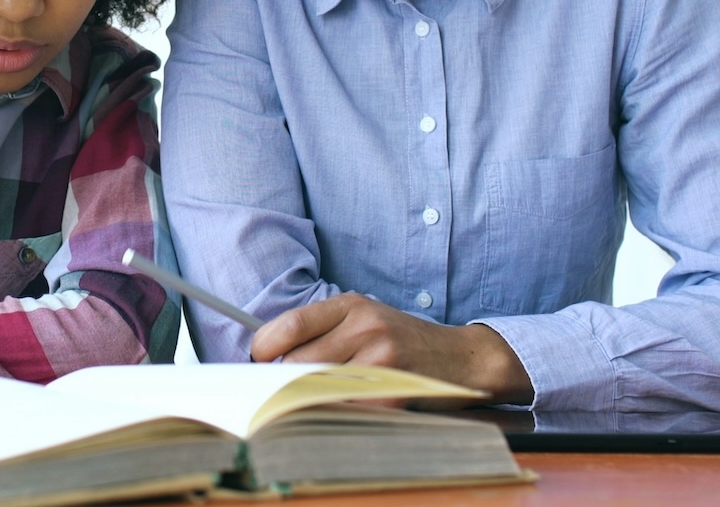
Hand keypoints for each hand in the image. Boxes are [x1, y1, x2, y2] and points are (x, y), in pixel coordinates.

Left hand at [249, 292, 532, 404]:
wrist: (462, 358)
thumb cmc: (401, 339)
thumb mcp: (364, 318)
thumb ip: (322, 330)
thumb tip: (266, 355)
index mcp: (351, 305)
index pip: (289, 325)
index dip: (263, 348)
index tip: (257, 361)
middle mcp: (365, 327)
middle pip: (298, 362)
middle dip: (280, 379)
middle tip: (277, 389)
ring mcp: (381, 359)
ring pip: (316, 388)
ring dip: (303, 399)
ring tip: (304, 400)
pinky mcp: (394, 392)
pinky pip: (345, 410)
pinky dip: (333, 414)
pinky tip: (336, 411)